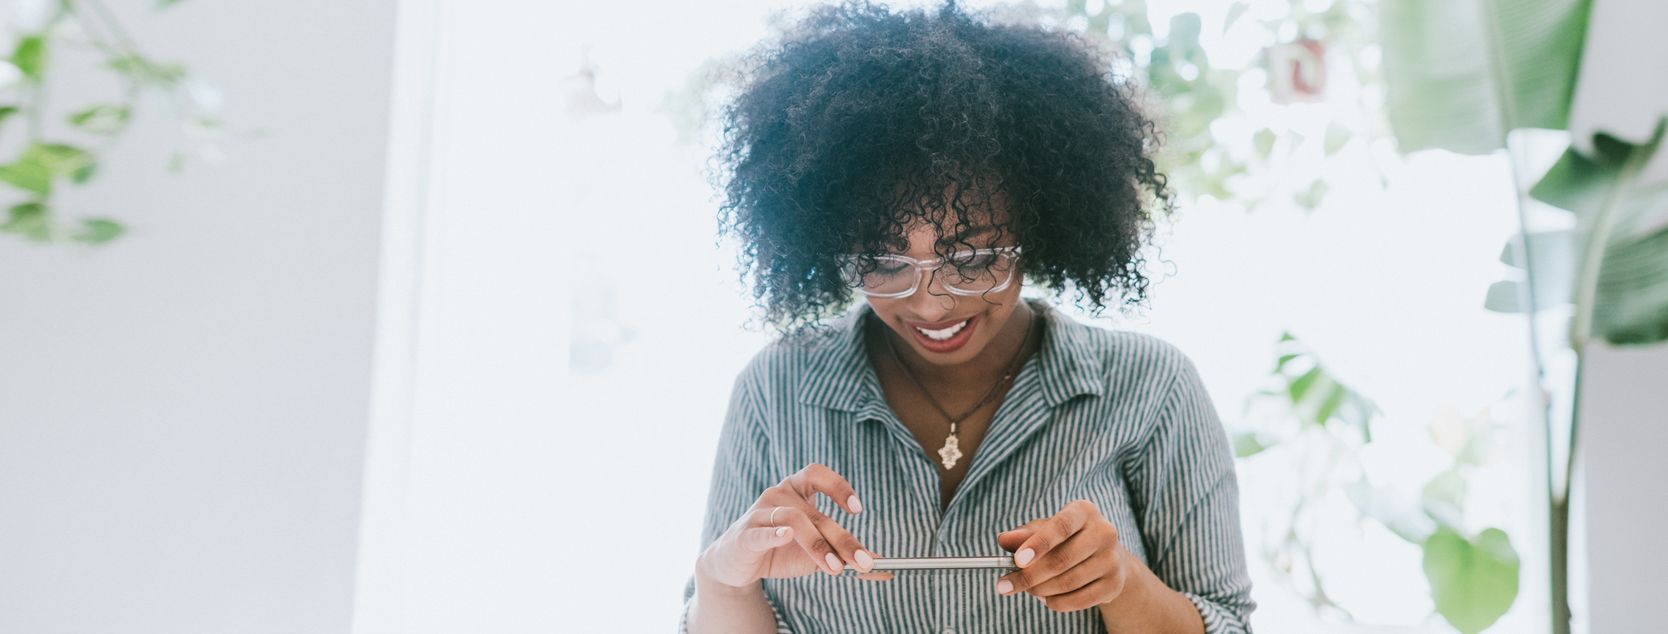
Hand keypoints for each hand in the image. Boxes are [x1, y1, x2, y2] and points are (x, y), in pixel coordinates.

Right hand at [697, 463, 886, 588]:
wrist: (738, 566)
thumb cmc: (780, 551)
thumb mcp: (816, 552)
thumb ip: (843, 553)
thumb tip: (879, 563)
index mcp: (796, 489)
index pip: (818, 474)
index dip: (839, 487)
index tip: (858, 509)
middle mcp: (778, 494)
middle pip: (815, 512)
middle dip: (841, 538)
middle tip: (861, 561)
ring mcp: (759, 512)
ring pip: (793, 520)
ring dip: (818, 544)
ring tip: (834, 568)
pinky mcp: (744, 534)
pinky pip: (761, 531)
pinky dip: (774, 533)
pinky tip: (787, 536)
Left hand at [994, 500, 1128, 611]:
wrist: (1106, 558)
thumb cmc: (1067, 539)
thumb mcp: (1044, 530)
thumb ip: (1023, 534)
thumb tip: (1002, 539)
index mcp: (1084, 511)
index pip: (1061, 526)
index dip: (1038, 544)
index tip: (1017, 561)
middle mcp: (1104, 532)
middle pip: (1062, 559)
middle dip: (1029, 576)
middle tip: (1005, 585)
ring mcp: (1112, 559)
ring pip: (1068, 582)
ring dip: (1040, 590)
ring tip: (1028, 589)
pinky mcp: (1114, 584)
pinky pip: (1079, 600)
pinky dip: (1056, 603)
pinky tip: (1045, 598)